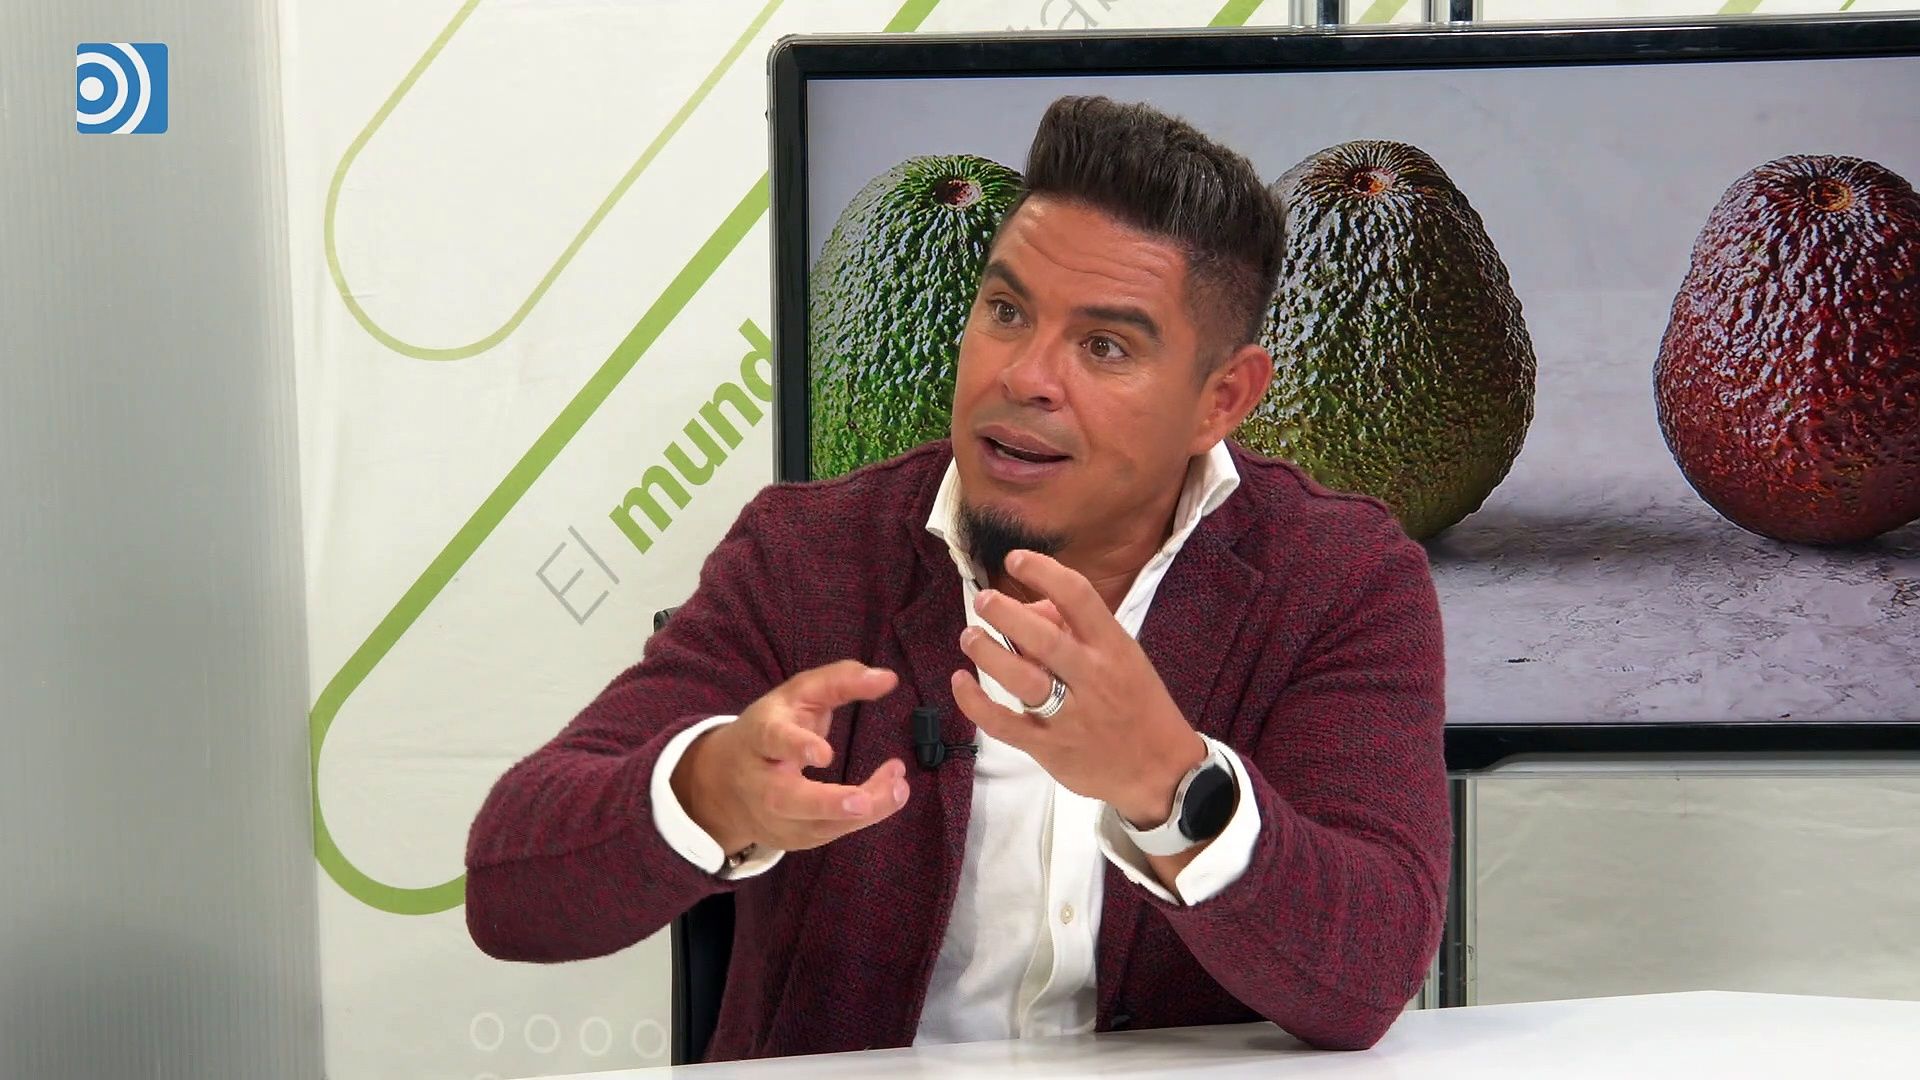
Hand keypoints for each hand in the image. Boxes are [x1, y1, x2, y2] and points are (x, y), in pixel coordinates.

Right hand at [673, 660, 909, 858]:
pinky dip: (864, 817)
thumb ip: (841, 681)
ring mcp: (773, 817)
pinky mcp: (792, 838)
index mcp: (759, 736)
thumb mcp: (799, 695)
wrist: (725, 780)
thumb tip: (889, 678)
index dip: (795, 747)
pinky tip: (891, 795)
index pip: (772, 740)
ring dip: (860, 812)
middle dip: (825, 803)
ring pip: (814, 824)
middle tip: (862, 802)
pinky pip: (830, 833)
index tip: (825, 754)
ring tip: (899, 789)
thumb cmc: (774, 727)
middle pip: (786, 799)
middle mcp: (760, 782)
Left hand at [950, 550, 1205, 827]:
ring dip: (987, 653)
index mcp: (1114, 648)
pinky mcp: (1049, 748)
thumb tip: (1030, 608)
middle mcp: (1092, 678)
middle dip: (1006, 614)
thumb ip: (1079, 631)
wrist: (1161, 772)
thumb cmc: (1139, 705)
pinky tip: (960, 682)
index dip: (1043, 572)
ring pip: (1021, 680)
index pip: (1078, 597)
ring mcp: (1070, 716)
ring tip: (970, 636)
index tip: (1016, 560)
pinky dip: (976, 703)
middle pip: (1044, 639)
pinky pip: (1004, 724)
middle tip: (984, 600)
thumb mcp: (1123, 657)